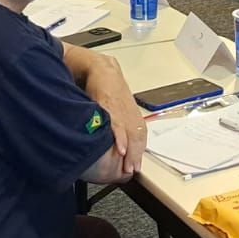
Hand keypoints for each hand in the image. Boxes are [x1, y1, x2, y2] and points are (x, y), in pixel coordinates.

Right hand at [82, 54, 145, 172]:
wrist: (99, 66)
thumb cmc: (105, 87)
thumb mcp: (113, 105)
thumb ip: (115, 122)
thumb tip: (114, 142)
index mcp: (130, 112)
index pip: (139, 135)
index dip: (138, 151)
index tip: (136, 166)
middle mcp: (128, 110)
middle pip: (137, 136)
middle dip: (135, 155)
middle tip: (132, 170)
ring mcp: (119, 107)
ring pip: (129, 131)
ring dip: (130, 150)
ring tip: (129, 165)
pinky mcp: (109, 103)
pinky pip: (115, 122)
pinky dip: (119, 136)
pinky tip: (120, 148)